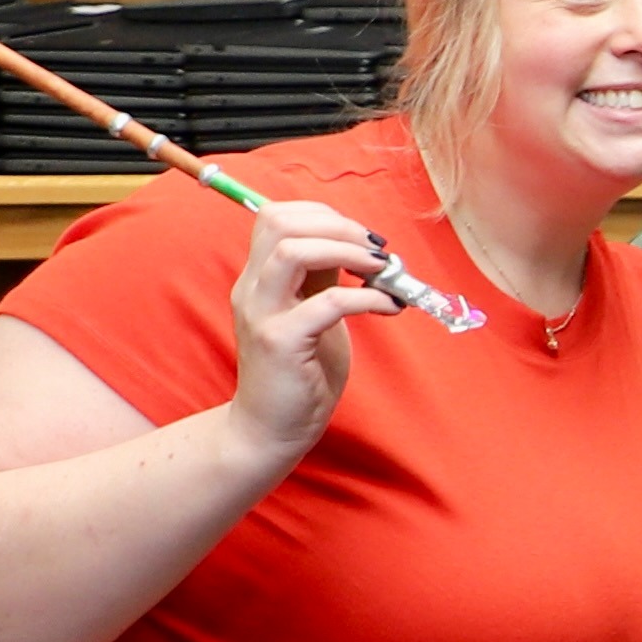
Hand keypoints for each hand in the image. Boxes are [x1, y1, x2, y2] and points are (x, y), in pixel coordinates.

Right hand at [218, 187, 415, 453]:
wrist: (271, 426)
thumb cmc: (300, 368)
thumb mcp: (313, 310)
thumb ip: (324, 276)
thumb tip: (357, 244)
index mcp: (259, 276)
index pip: (276, 216)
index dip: (324, 215)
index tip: (363, 238)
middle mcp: (252, 288)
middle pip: (280, 223)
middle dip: (339, 226)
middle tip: (377, 251)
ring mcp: (263, 314)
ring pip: (293, 252)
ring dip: (348, 252)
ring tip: (383, 272)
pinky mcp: (281, 342)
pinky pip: (326, 302)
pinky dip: (367, 298)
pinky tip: (389, 308)